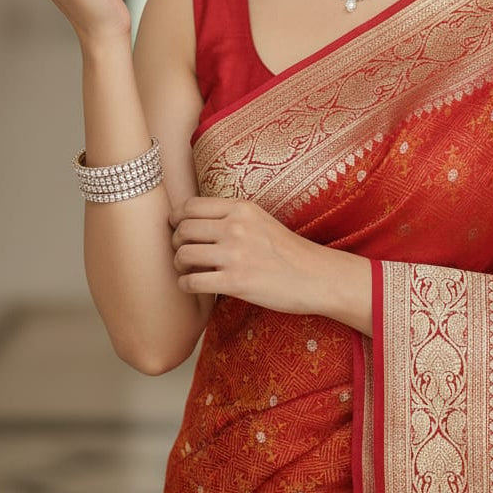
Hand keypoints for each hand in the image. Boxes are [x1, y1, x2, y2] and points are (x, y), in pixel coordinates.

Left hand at [170, 196, 371, 332]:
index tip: (178, 230)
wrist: (316, 276)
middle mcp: (236, 226)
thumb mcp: (261, 220)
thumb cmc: (288, 251)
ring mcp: (235, 254)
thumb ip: (231, 217)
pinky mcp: (235, 281)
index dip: (176, 219)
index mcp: (241, 208)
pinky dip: (186, 286)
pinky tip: (195, 287)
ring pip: (182, 255)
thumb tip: (192, 221)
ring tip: (188, 271)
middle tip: (183, 254)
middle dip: (175, 243)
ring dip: (179, 266)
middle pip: (182, 229)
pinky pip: (191, 282)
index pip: (190, 206)